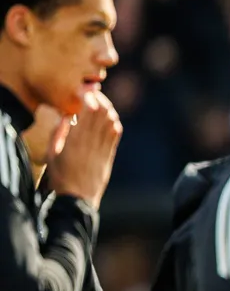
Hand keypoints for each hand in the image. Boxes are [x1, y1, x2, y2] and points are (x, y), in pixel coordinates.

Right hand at [46, 91, 120, 207]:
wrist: (78, 199)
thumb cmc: (61, 177)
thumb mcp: (52, 153)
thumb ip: (58, 133)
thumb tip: (66, 116)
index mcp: (76, 140)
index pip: (89, 111)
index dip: (89, 97)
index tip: (84, 91)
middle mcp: (92, 142)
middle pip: (103, 113)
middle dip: (100, 99)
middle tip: (94, 94)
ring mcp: (103, 148)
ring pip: (111, 121)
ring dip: (108, 109)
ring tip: (100, 104)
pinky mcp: (110, 155)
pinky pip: (116, 134)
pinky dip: (114, 122)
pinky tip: (108, 119)